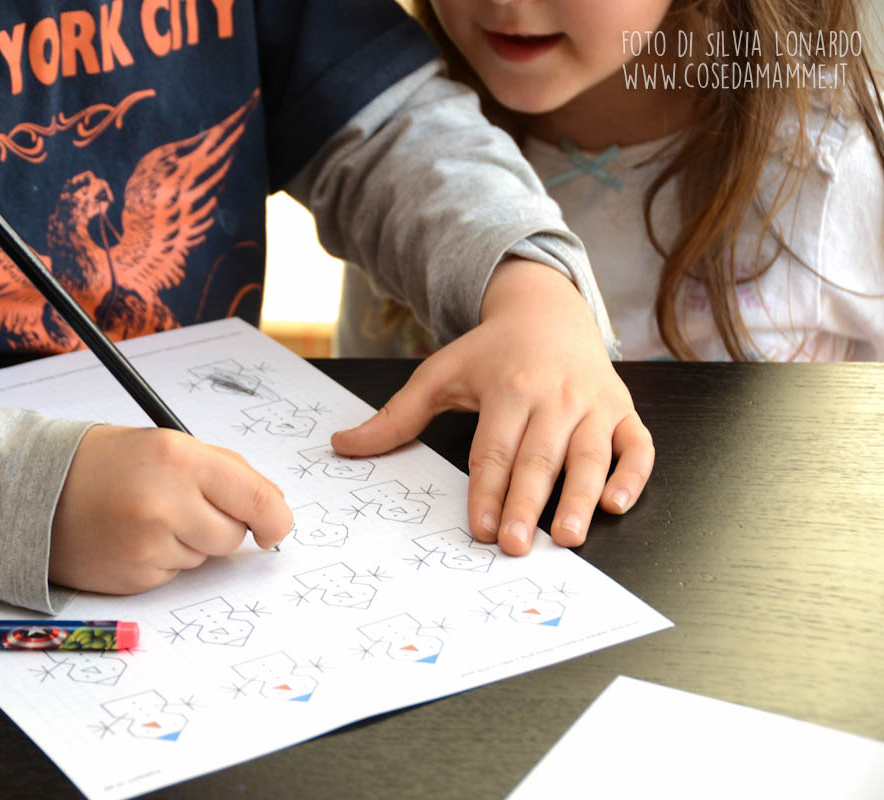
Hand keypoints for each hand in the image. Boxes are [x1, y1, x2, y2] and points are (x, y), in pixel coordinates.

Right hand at [48, 425, 293, 592]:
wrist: (37, 490)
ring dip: (190, 542)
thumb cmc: (106, 463)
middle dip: (221, 524)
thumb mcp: (166, 444)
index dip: (276, 518)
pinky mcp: (136, 578)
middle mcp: (166, 504)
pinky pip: (175, 574)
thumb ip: (222, 470)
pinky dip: (163, 559)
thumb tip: (272, 506)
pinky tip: (133, 537)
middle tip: (183, 504)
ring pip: (205, 556)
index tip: (274, 526)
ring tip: (147, 516)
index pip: (258, 499)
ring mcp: (149, 546)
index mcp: (180, 460)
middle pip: (233, 534)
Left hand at [331, 257, 652, 555]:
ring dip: (580, 497)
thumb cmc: (492, 353)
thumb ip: (395, 416)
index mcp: (508, 388)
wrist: (548, 310)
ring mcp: (593, 404)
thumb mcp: (440, 374)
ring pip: (589, 455)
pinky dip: (633, 474)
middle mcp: (553, 396)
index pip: (494, 449)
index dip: (486, 491)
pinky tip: (616, 502)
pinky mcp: (623, 411)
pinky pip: (636, 445)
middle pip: (539, 458)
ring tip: (568, 536)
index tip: (478, 528)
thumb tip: (342, 446)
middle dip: (527, 504)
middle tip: (516, 545)